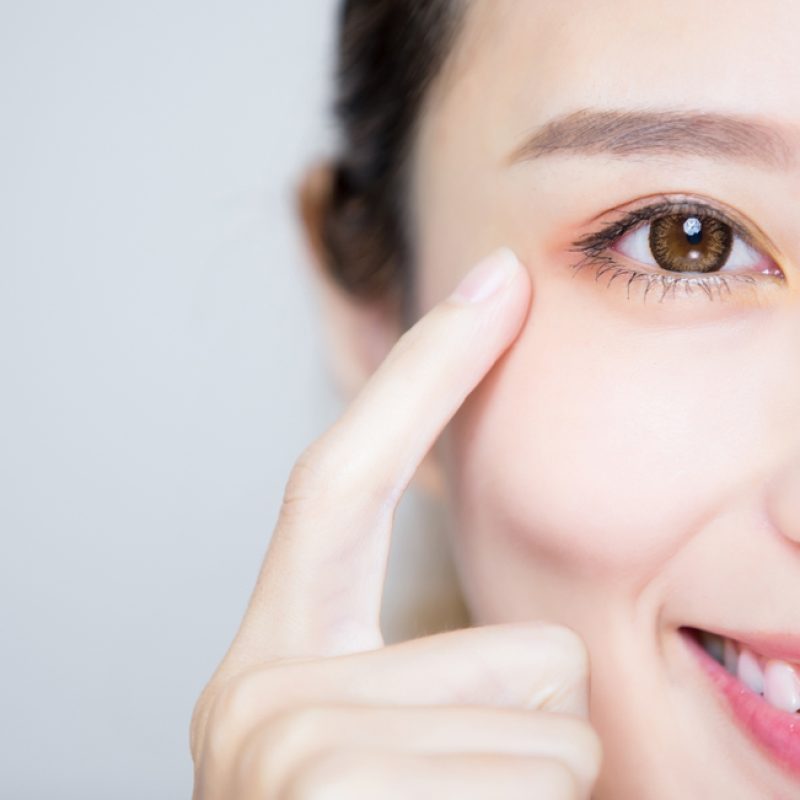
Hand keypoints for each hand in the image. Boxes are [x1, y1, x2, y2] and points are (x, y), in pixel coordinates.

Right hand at [190, 248, 602, 798]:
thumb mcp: (373, 755)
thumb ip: (425, 679)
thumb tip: (554, 650)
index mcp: (276, 664)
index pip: (344, 483)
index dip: (422, 375)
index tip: (495, 283)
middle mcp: (264, 697)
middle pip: (527, 650)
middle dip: (538, 722)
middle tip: (473, 795)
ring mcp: (295, 753)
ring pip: (556, 728)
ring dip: (536, 785)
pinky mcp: (339, 799)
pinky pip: (551, 776)